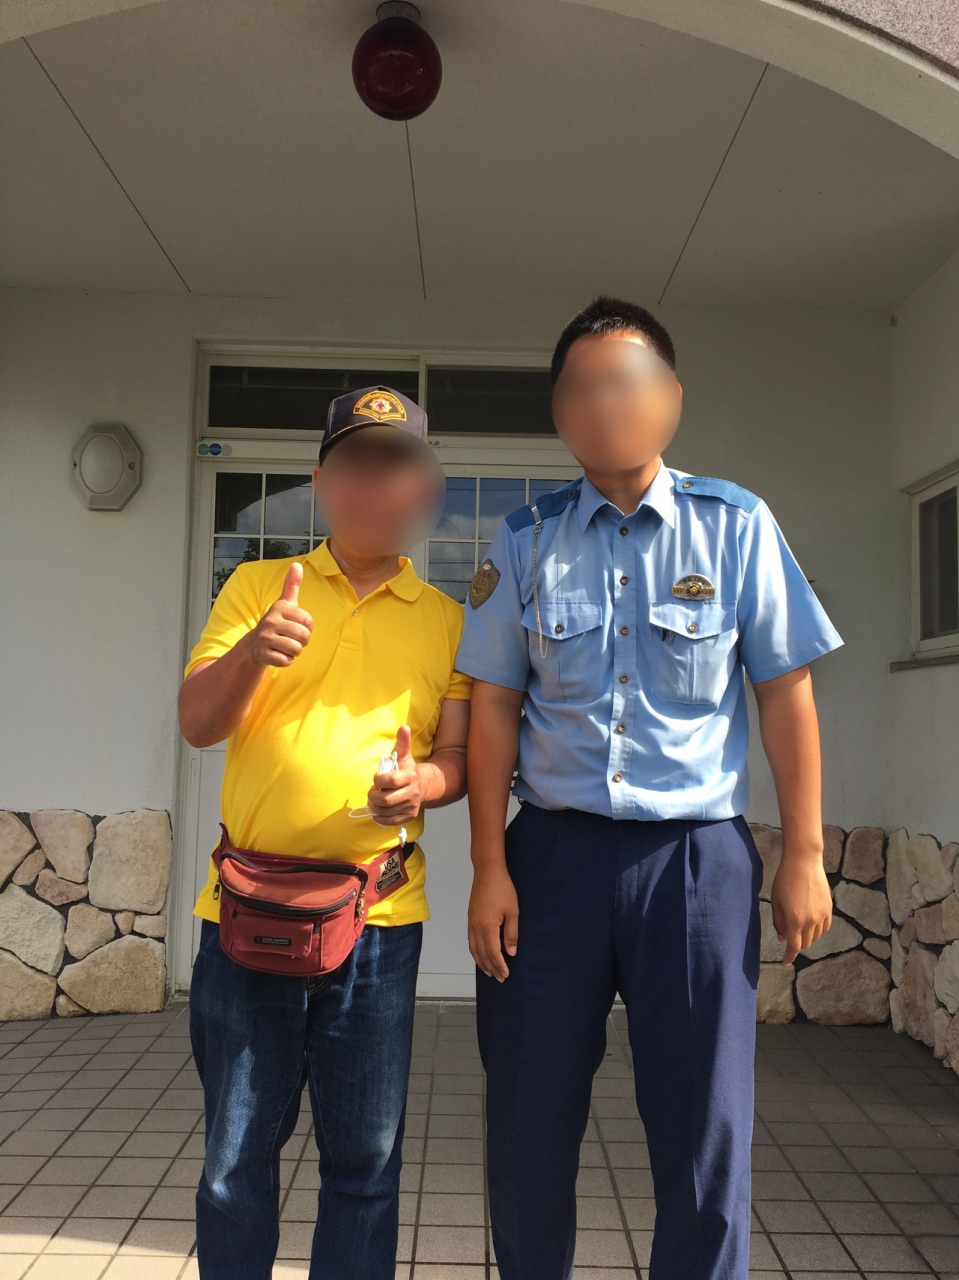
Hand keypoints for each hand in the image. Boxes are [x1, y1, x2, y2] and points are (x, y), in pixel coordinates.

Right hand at [246, 563, 313, 667]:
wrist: (254, 645)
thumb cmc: (276, 622)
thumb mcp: (284, 604)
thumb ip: (292, 585)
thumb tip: (297, 564)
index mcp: (279, 609)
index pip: (308, 621)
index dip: (307, 627)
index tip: (297, 626)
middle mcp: (270, 621)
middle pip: (304, 636)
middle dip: (302, 641)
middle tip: (291, 638)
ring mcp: (265, 639)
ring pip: (296, 650)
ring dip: (294, 652)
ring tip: (284, 646)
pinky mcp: (263, 655)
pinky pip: (287, 661)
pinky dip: (286, 661)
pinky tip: (278, 654)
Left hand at [368, 726, 422, 826]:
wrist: (422, 786)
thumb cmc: (407, 770)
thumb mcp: (404, 755)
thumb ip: (402, 742)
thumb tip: (404, 727)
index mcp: (410, 777)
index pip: (391, 781)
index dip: (379, 780)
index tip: (377, 778)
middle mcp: (412, 793)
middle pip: (386, 800)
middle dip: (374, 796)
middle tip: (372, 792)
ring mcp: (410, 806)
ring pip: (386, 812)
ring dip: (375, 807)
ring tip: (374, 800)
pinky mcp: (408, 816)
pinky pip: (390, 822)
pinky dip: (380, 818)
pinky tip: (378, 811)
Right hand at [468, 862, 518, 981]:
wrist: (487, 872)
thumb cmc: (503, 889)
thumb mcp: (513, 911)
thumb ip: (511, 934)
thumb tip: (511, 953)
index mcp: (487, 927)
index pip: (493, 953)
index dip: (499, 966)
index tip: (506, 975)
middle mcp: (476, 928)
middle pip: (482, 954)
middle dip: (491, 968)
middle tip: (500, 978)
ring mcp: (471, 923)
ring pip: (474, 949)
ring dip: (481, 962)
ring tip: (489, 972)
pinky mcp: (470, 918)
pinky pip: (471, 941)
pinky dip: (475, 952)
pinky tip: (480, 955)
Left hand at [771, 855, 832, 964]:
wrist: (804, 863)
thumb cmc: (785, 880)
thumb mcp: (776, 901)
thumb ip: (778, 922)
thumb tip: (782, 939)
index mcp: (794, 920)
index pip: (793, 946)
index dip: (789, 956)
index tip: (786, 962)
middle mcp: (810, 921)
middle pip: (805, 943)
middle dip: (796, 942)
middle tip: (789, 932)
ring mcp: (822, 915)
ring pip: (816, 936)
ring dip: (807, 935)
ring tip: (799, 922)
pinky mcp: (829, 909)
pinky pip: (825, 927)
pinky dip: (818, 928)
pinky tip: (811, 919)